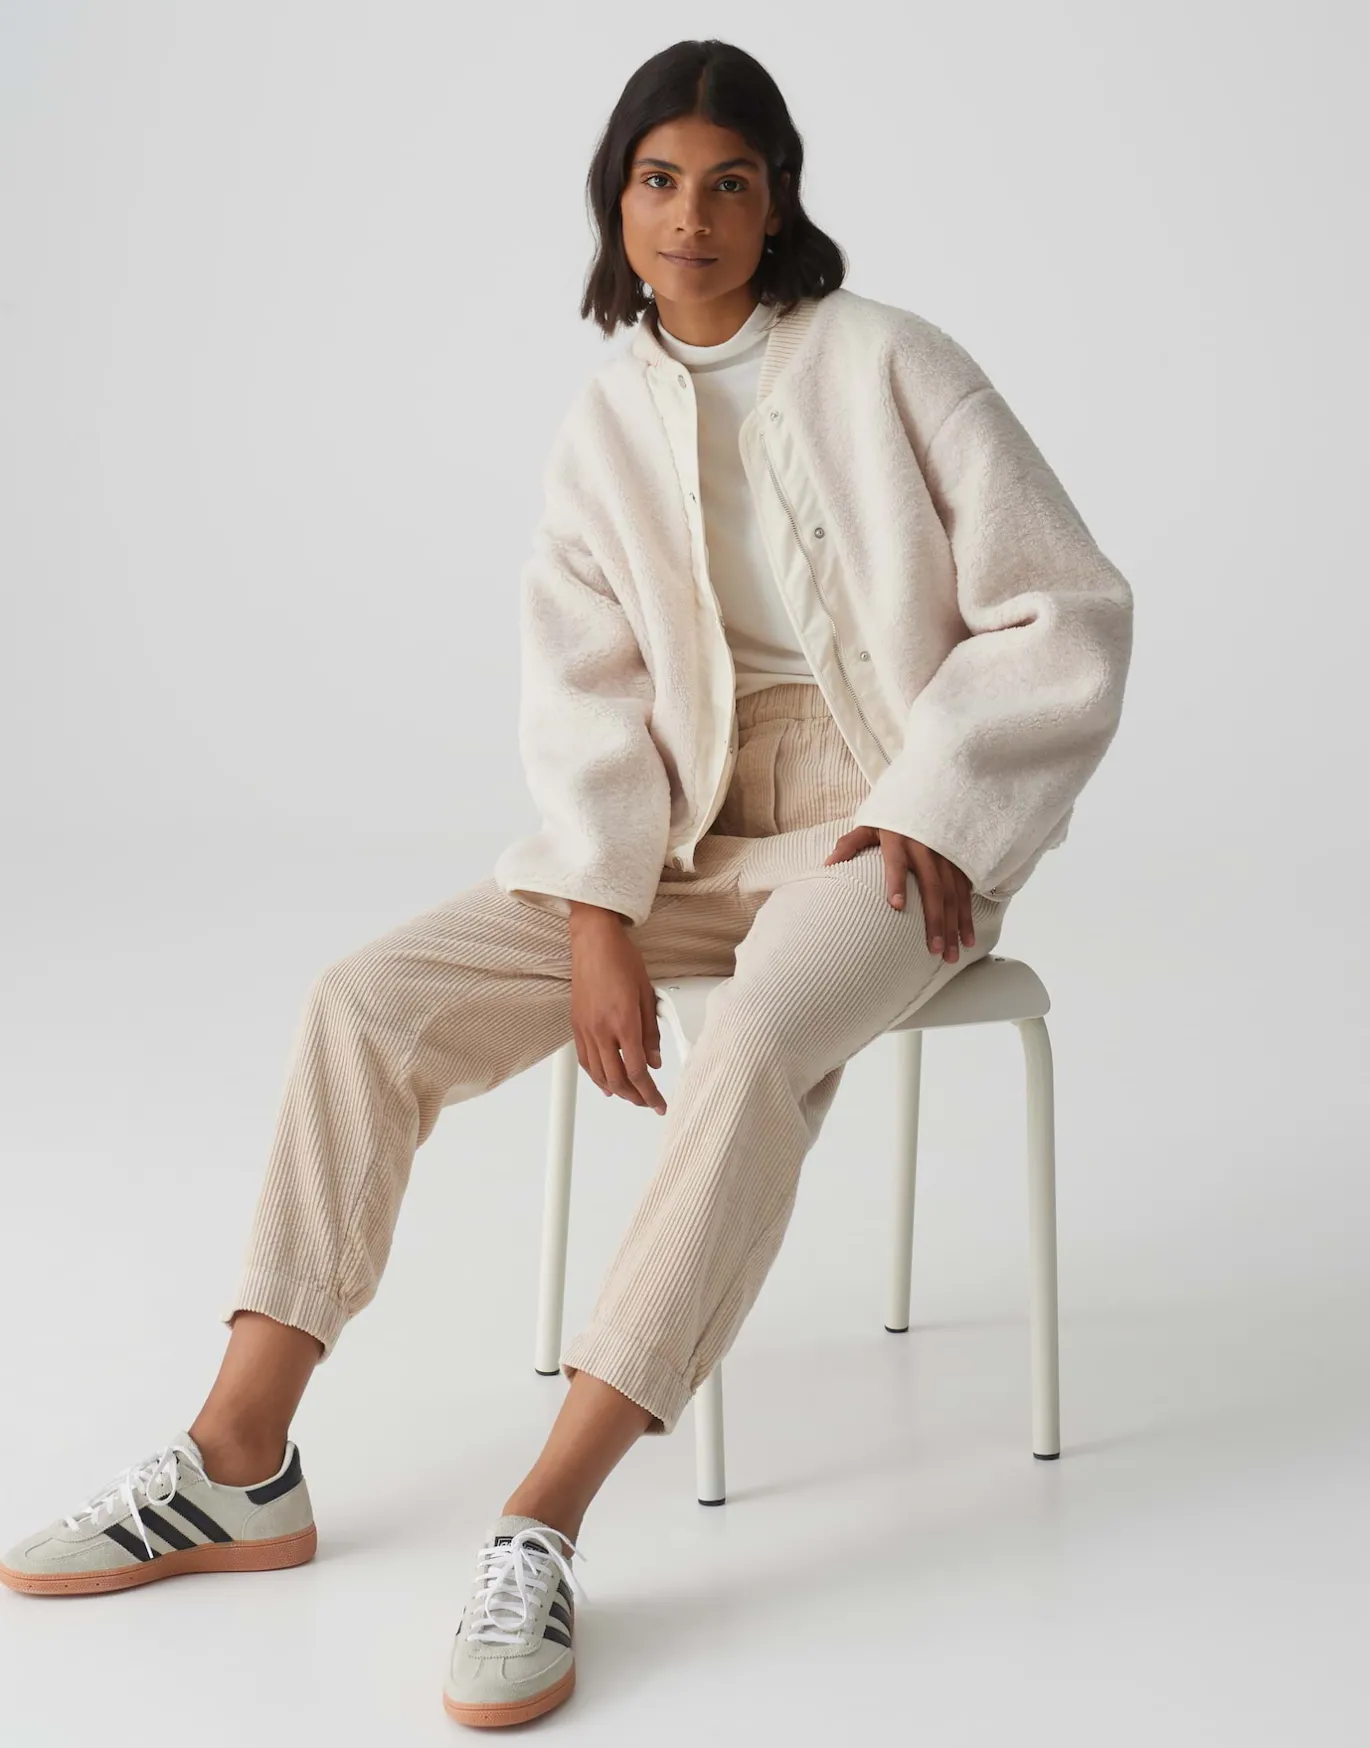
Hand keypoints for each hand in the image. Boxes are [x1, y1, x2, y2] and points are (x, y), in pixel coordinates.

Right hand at [568, 913, 667, 1114]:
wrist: (594, 940)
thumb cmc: (621, 959)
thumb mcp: (648, 994)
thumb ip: (651, 1032)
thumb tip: (655, 1060)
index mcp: (624, 1023)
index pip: (638, 1072)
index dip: (650, 1094)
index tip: (659, 1104)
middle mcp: (602, 1030)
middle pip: (617, 1079)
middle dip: (634, 1097)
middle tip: (648, 1102)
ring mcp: (586, 1029)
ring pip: (598, 1074)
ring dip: (616, 1090)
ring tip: (630, 1095)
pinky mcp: (576, 1024)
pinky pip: (584, 1060)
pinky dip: (595, 1076)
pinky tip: (604, 1081)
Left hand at [824, 826, 974, 963]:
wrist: (930, 794)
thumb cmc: (895, 816)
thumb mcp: (871, 824)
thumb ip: (851, 844)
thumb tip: (828, 864)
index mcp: (900, 839)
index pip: (897, 862)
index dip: (897, 882)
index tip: (897, 905)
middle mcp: (927, 848)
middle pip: (932, 887)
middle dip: (934, 921)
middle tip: (933, 950)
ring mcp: (947, 856)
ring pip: (953, 895)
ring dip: (954, 926)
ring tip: (950, 954)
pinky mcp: (960, 862)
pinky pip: (965, 893)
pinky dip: (967, 916)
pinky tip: (966, 938)